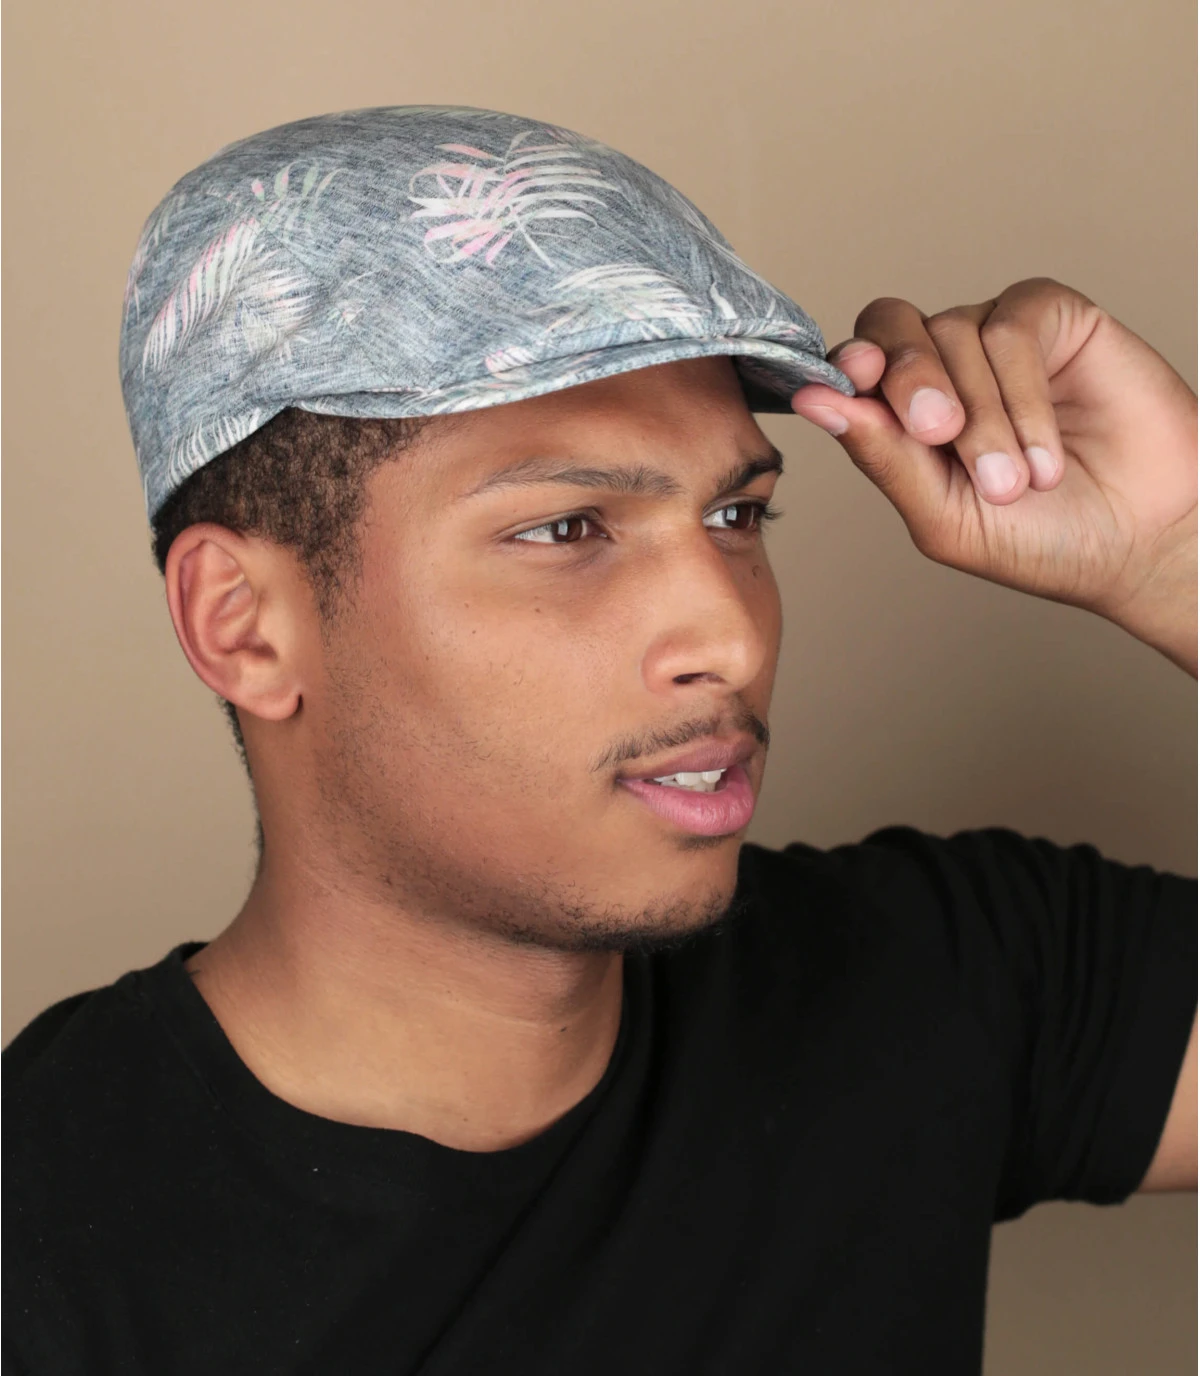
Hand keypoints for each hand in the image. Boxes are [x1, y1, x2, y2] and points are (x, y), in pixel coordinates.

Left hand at [790, 278, 1196, 667]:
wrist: (1138, 544)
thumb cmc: (1039, 539)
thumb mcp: (942, 515)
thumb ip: (882, 457)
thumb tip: (816, 403)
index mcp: (903, 412)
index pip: (854, 364)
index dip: (848, 365)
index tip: (854, 379)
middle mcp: (944, 365)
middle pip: (892, 326)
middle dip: (908, 378)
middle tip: (939, 432)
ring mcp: (996, 338)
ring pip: (954, 332)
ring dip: (983, 416)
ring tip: (1016, 480)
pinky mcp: (1055, 319)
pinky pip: (1012, 327)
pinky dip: (1022, 394)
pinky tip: (1043, 453)